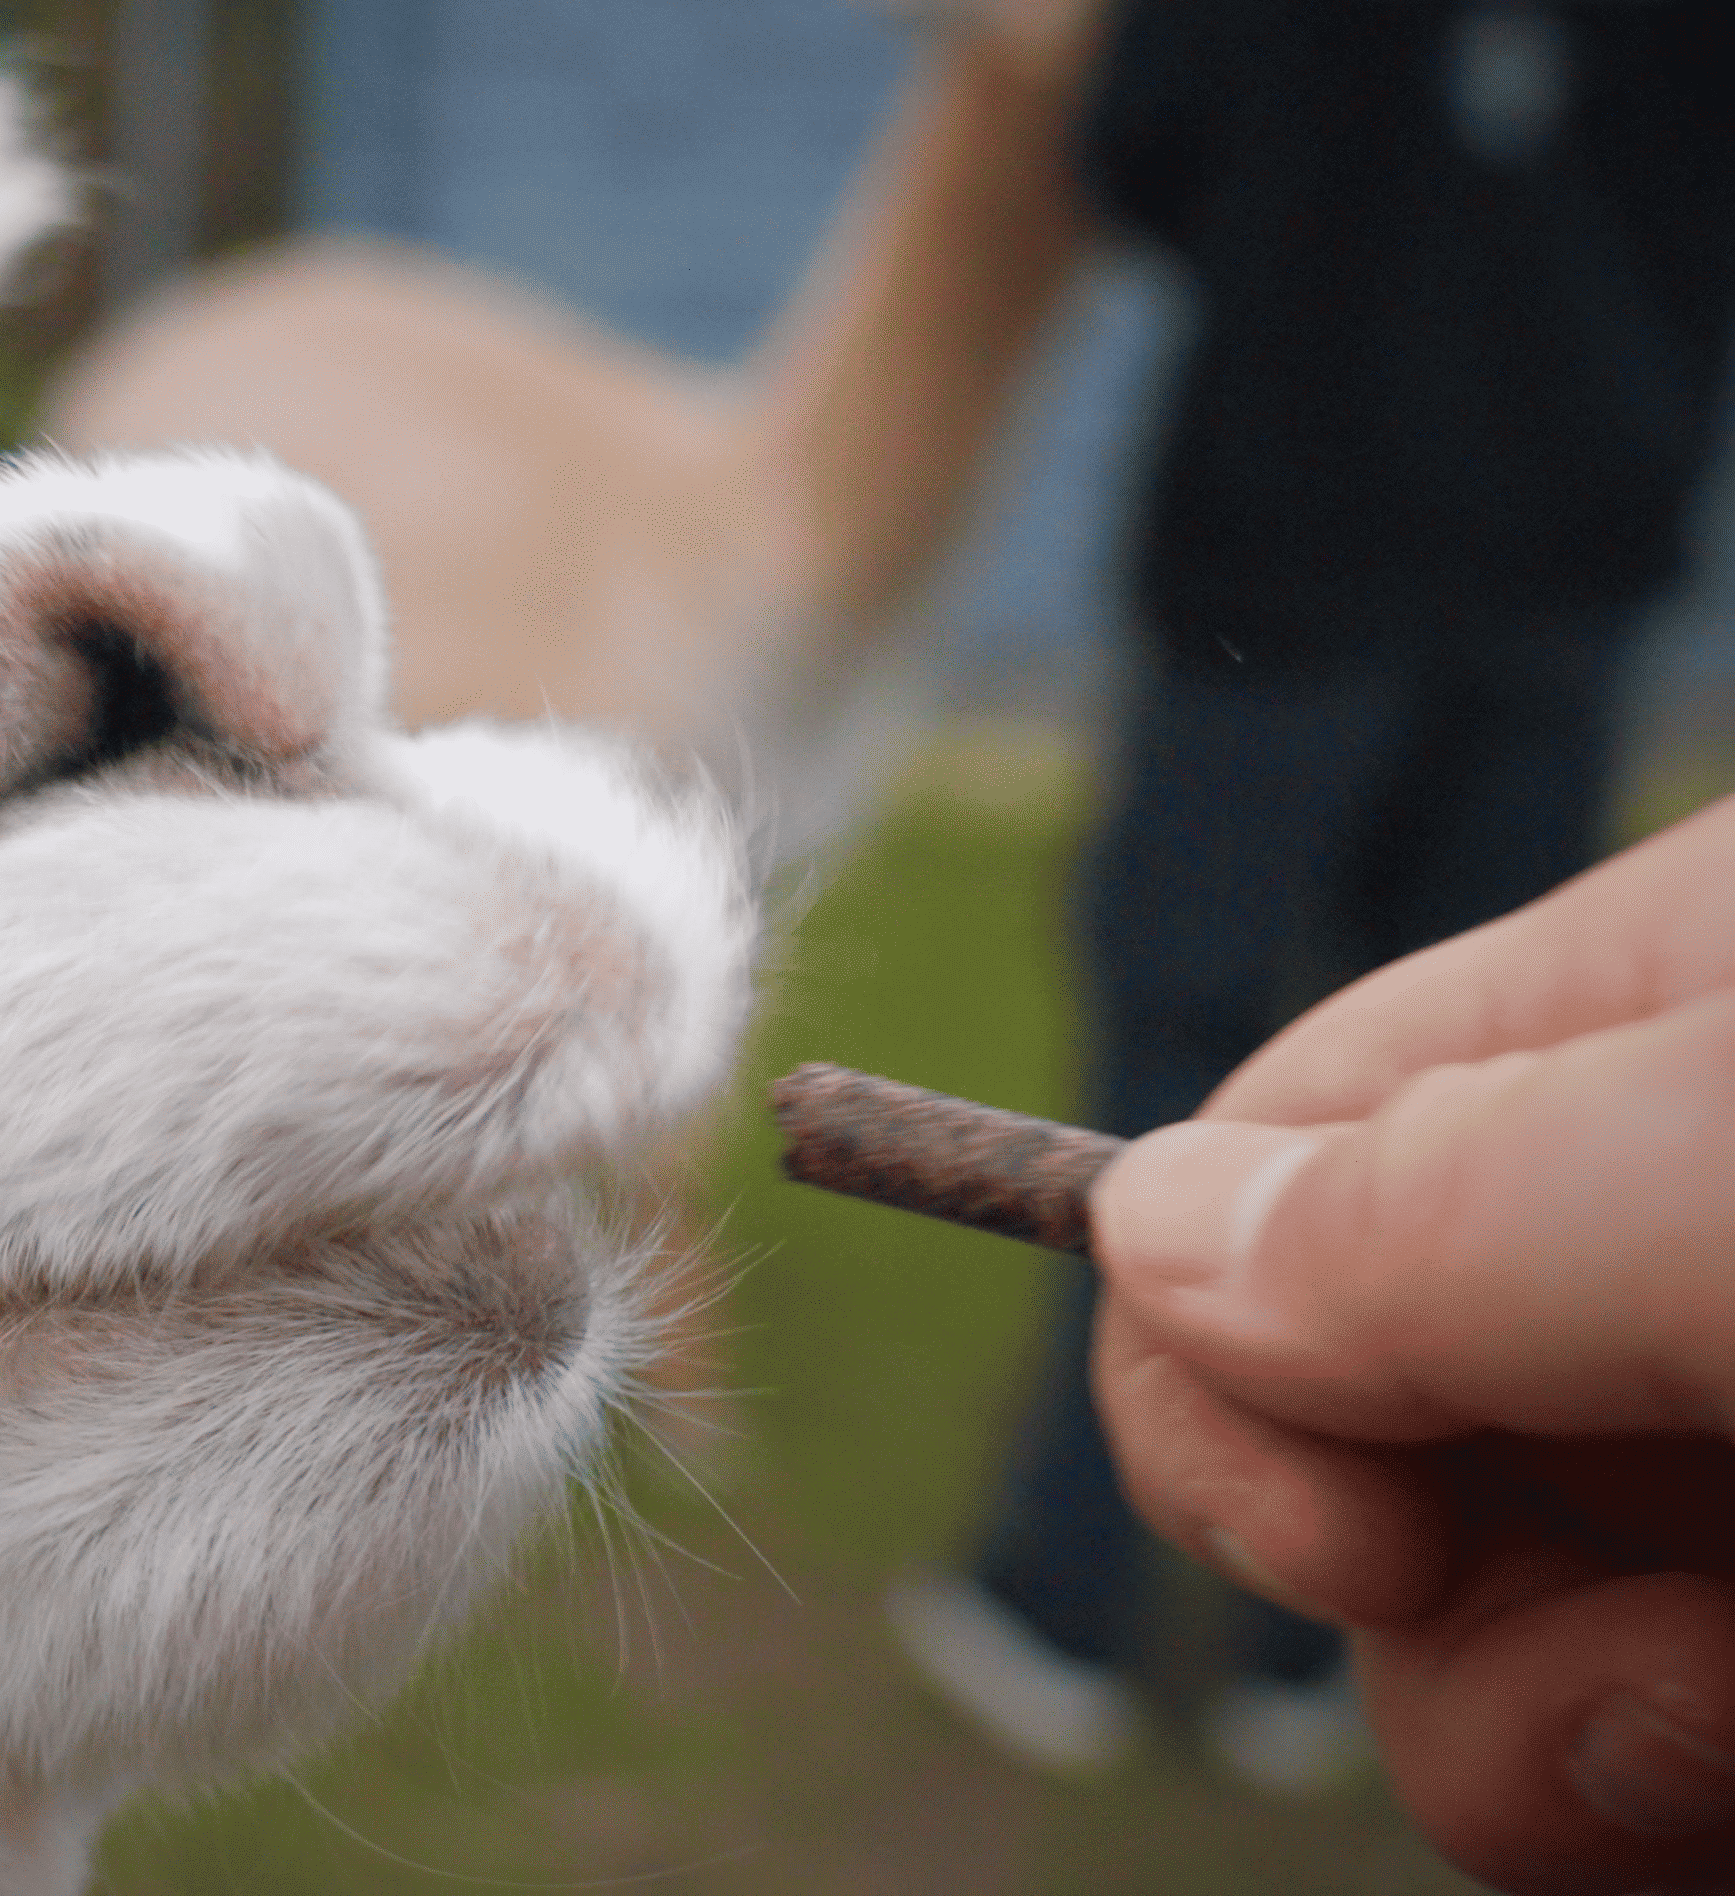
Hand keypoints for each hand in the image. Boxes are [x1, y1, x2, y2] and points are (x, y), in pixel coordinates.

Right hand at [1088, 795, 1734, 1893]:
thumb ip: (1453, 1193)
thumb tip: (1150, 1242)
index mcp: (1669, 1021)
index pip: (1271, 1162)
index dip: (1219, 1366)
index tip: (1358, 1550)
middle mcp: (1696, 1226)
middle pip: (1364, 1424)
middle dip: (1430, 1605)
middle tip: (1671, 1701)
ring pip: (1513, 1633)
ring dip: (1572, 1749)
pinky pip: (1654, 1758)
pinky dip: (1674, 1810)